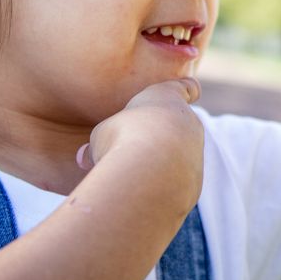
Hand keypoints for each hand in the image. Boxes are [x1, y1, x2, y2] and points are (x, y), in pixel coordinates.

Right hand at [76, 78, 204, 197]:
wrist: (148, 171)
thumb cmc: (122, 138)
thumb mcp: (102, 134)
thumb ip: (101, 142)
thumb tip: (85, 158)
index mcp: (167, 97)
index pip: (186, 88)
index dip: (188, 89)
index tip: (192, 91)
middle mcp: (188, 122)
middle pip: (178, 125)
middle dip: (159, 136)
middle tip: (131, 148)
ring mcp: (195, 151)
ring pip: (178, 155)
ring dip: (159, 163)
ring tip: (130, 175)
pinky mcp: (195, 180)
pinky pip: (176, 180)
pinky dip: (161, 185)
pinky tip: (141, 192)